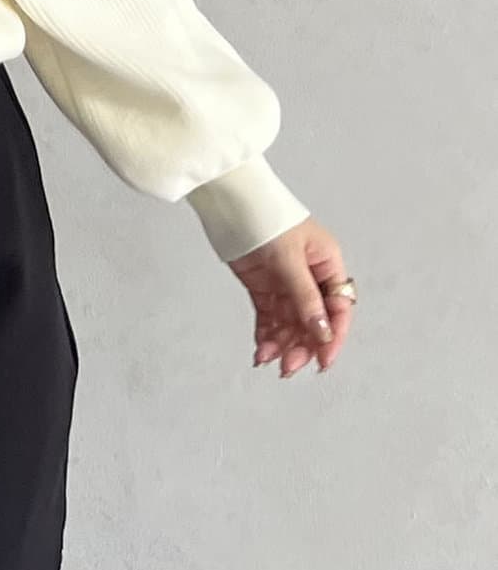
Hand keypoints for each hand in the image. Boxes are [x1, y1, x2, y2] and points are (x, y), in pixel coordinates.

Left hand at [227, 217, 353, 376]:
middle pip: (313, 321)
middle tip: (288, 366)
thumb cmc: (268, 219)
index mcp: (327, 265)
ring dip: (281, 344)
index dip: (332, 337)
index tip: (323, 360)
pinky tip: (260, 350)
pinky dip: (265, 335)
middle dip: (303, 345)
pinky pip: (269, 317)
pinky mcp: (263, 287)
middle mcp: (310, 277)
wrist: (232, 203)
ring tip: (266, 359)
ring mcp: (286, 283)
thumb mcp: (290, 260)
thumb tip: (322, 332)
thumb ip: (305, 297)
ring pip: (289, 323)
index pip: (338, 309)